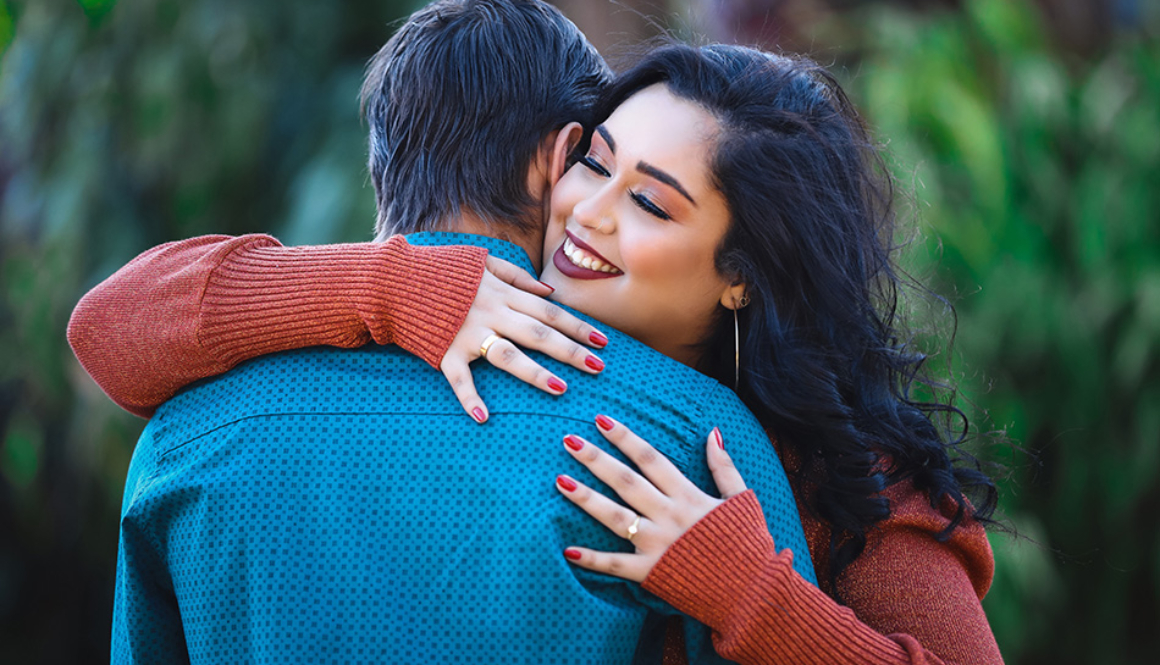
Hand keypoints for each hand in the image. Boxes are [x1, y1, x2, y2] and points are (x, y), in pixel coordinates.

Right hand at [439, 256, 608, 422]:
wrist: (395, 278)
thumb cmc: (441, 270)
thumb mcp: (482, 261)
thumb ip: (517, 276)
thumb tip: (548, 292)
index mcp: (502, 293)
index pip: (549, 311)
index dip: (577, 326)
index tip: (603, 341)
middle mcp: (491, 313)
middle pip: (538, 334)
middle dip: (570, 350)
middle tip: (598, 367)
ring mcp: (468, 334)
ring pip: (508, 355)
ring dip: (535, 373)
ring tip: (561, 388)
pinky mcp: (444, 351)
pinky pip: (459, 378)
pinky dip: (469, 398)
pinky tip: (483, 417)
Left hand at [554, 416, 747, 581]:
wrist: (753, 592)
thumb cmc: (749, 543)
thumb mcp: (742, 498)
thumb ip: (723, 466)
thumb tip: (712, 432)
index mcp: (689, 496)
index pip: (651, 459)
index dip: (625, 438)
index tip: (602, 420)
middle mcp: (669, 516)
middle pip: (626, 482)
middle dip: (596, 459)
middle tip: (568, 441)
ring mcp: (658, 545)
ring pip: (615, 517)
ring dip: (586, 498)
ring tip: (560, 481)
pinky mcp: (651, 573)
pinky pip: (616, 565)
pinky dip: (592, 559)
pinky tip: (567, 550)